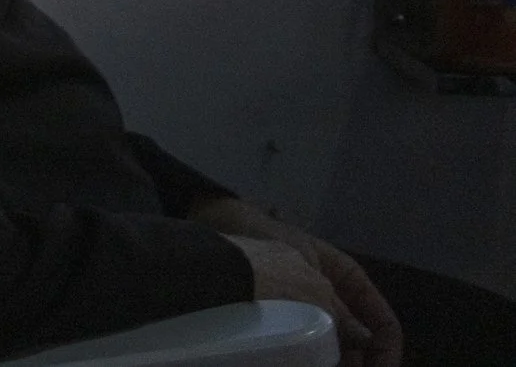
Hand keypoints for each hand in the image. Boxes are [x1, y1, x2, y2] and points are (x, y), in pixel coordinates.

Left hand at [193, 196, 401, 366]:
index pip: (381, 316)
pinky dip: (308, 356)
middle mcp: (327, 289)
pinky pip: (302, 340)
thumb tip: (365, 339)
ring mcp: (302, 302)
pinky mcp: (279, 316)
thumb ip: (341, 314)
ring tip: (322, 365)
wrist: (217, 250)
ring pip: (330, 340)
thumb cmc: (268, 258)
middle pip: (357, 335)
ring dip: (334, 358)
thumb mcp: (312, 287)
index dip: (387, 347)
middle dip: (359, 358)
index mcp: (343, 275)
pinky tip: (304, 362)